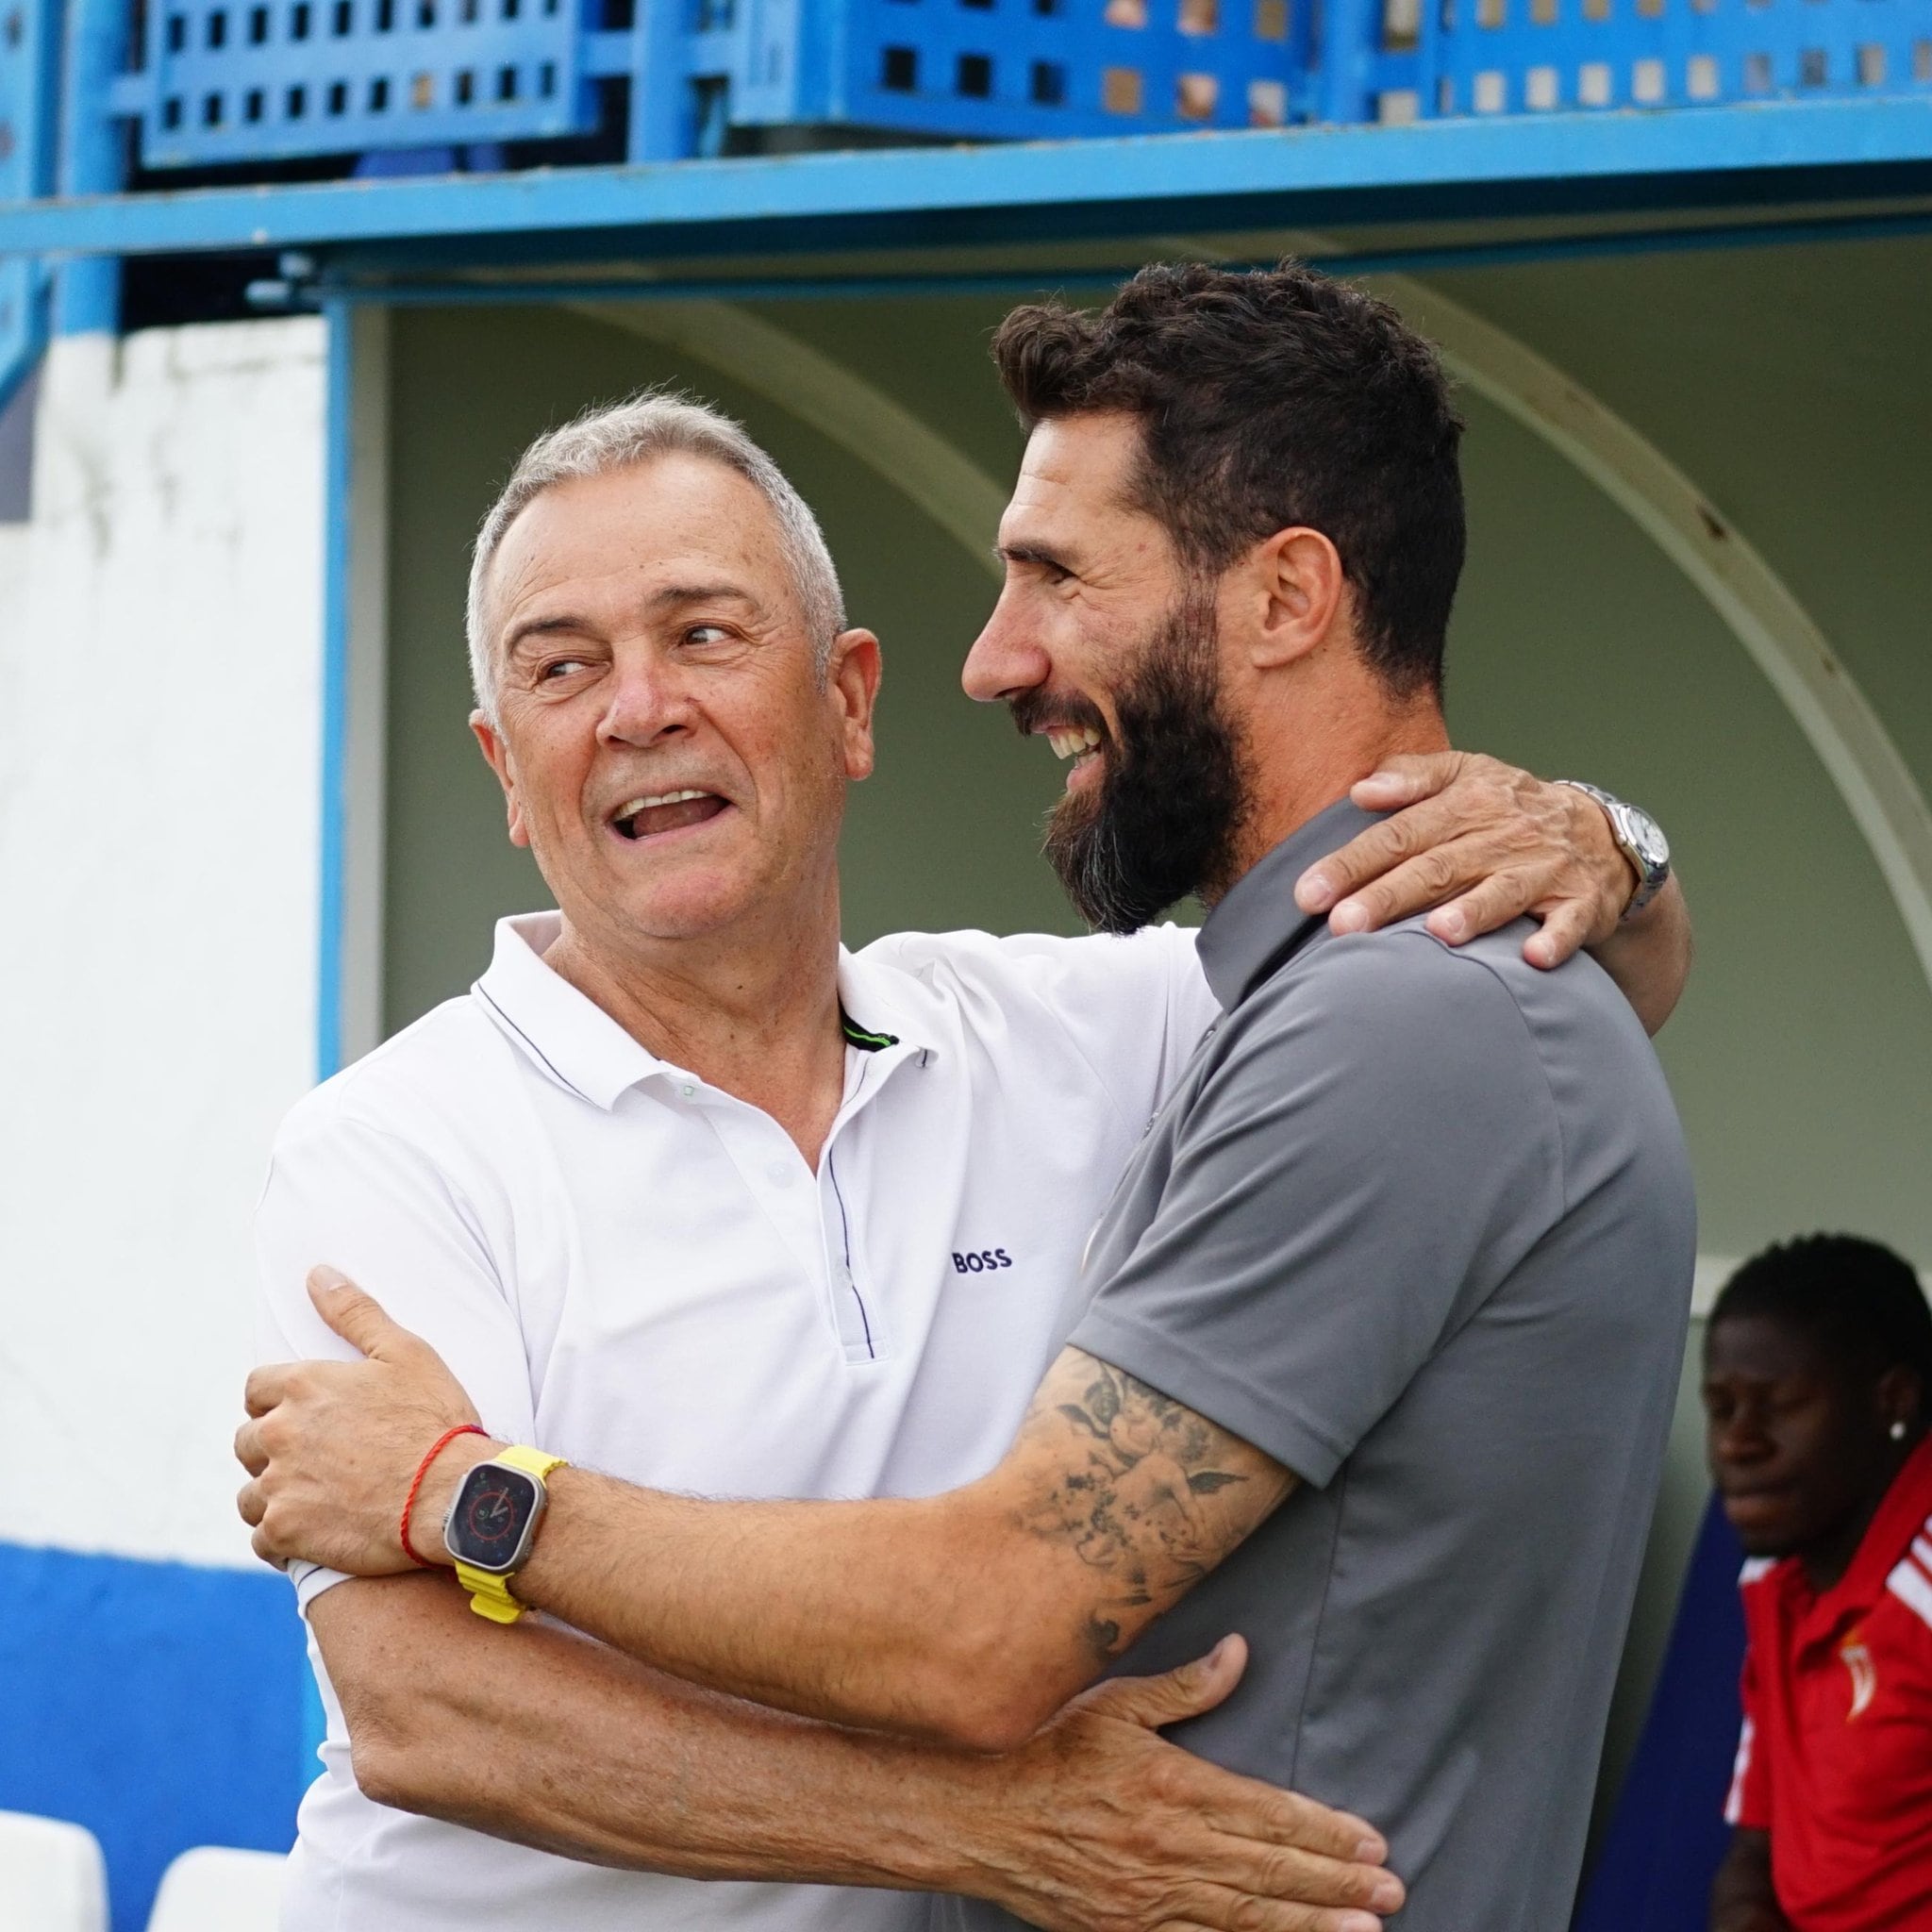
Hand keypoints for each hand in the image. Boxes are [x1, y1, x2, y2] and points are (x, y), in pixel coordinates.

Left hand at [236, 1267, 487, 1573]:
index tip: (308, 1417)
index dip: (280, 1402)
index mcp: (303, 1386)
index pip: (257, 1389)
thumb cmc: (436, 1420)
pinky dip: (283, 1539)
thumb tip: (317, 1274)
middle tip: (320, 1461)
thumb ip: (354, 1312)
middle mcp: (280, 1433)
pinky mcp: (287, 1532)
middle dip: (274, 1450)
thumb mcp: (405, 1353)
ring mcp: (280, 1485)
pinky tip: (315, 1534)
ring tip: (318, 1500)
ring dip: (276, 1496)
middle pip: (247, 1443)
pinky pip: (263, 1539)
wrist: (455, 1495)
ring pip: (251, 1494)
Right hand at [960, 1635, 1401, 1931]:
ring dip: (1310, 1923)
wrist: (976, 1814)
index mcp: (1171, 1784)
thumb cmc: (1041, 1749)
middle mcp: (1169, 1845)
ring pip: (1246, 1914)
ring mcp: (1149, 1897)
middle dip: (1336, 1880)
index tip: (1370, 1838)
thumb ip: (1183, 1688)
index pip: (1267, 1811)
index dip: (1323, 1828)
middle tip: (1391, 1889)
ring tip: (1364, 1930)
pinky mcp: (1128, 1930)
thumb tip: (1239, 1654)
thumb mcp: (1113, 1702)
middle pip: (1269, 1868)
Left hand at [1294, 751, 1637, 969]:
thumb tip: (1360, 789)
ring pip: (1502, 891)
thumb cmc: (1513, 809)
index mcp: (1466, 805)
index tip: (1309, 892)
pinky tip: (1532, 957)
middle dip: (1389, 896)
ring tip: (1436, 933)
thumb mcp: (1468, 775)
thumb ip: (1414, 777)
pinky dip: (1554, 939)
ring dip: (1474, 911)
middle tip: (1344, 925)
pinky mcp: (1580, 903)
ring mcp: (1543, 870)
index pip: (1399, 835)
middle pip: (1437, 868)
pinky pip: (1569, 922)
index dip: (1352, 863)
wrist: (1604, 836)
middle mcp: (1502, 836)